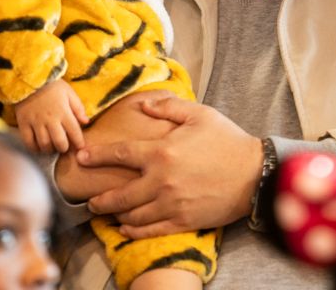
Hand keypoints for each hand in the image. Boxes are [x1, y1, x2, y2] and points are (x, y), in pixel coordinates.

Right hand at [13, 79, 89, 152]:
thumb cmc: (52, 86)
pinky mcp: (24, 123)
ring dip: (50, 149)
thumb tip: (86, 122)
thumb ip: (78, 108)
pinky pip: (28, 141)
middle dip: (64, 148)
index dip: (79, 142)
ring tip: (51, 147)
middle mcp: (50, 119)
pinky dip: (34, 148)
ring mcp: (36, 122)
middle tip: (64, 147)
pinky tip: (38, 147)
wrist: (30, 78)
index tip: (80, 146)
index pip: (74, 132)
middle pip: (59, 142)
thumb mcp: (69, 93)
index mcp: (63, 111)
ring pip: (44, 144)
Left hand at [77, 95, 262, 237]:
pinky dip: (133, 231)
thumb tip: (142, 104)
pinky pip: (150, 231)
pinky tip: (126, 228)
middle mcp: (161, 181)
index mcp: (161, 152)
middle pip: (119, 195)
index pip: (120, 155)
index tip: (81, 157)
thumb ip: (167, 107)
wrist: (254, 174)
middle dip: (100, 199)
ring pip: (132, 216)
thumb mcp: (199, 114)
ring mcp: (171, 204)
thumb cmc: (227, 140)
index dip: (97, 156)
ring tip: (107, 213)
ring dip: (115, 215)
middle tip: (90, 200)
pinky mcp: (182, 221)